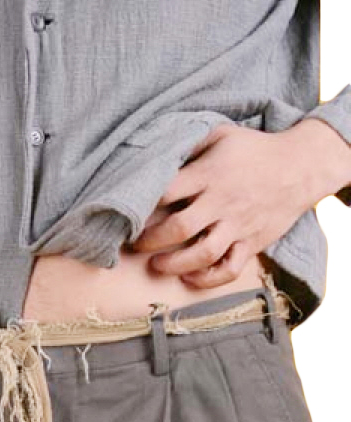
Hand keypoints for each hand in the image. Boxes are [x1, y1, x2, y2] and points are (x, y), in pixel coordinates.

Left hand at [128, 122, 320, 288]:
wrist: (300, 167)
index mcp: (209, 175)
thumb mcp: (221, 134)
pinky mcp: (251, 244)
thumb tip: (158, 153)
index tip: (128, 214)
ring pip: (202, 254)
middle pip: (179, 228)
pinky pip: (228, 269)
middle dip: (150, 241)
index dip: (142, 205)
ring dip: (173, 265)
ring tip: (156, 265)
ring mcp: (237, 226)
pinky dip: (207, 280)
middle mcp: (221, 202)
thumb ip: (190, 143)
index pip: (167, 192)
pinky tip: (189, 277)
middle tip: (135, 245)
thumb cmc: (254, 150)